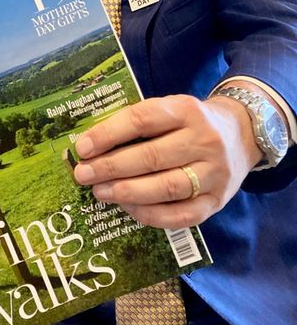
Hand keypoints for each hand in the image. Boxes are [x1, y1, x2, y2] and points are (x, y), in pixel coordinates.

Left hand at [73, 93, 262, 228]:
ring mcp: (214, 173)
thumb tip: (92, 145)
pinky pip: (182, 215)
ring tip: (100, 192)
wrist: (241, 134)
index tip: (82, 148)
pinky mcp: (217, 201)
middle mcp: (204, 140)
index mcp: (186, 110)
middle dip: (111, 167)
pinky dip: (151, 215)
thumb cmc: (190, 122)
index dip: (109, 134)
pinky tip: (127, 208)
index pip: (142, 120)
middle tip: (83, 174)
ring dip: (127, 192)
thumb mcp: (170, 108)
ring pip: (167, 188)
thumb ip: (137, 122)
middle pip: (152, 157)